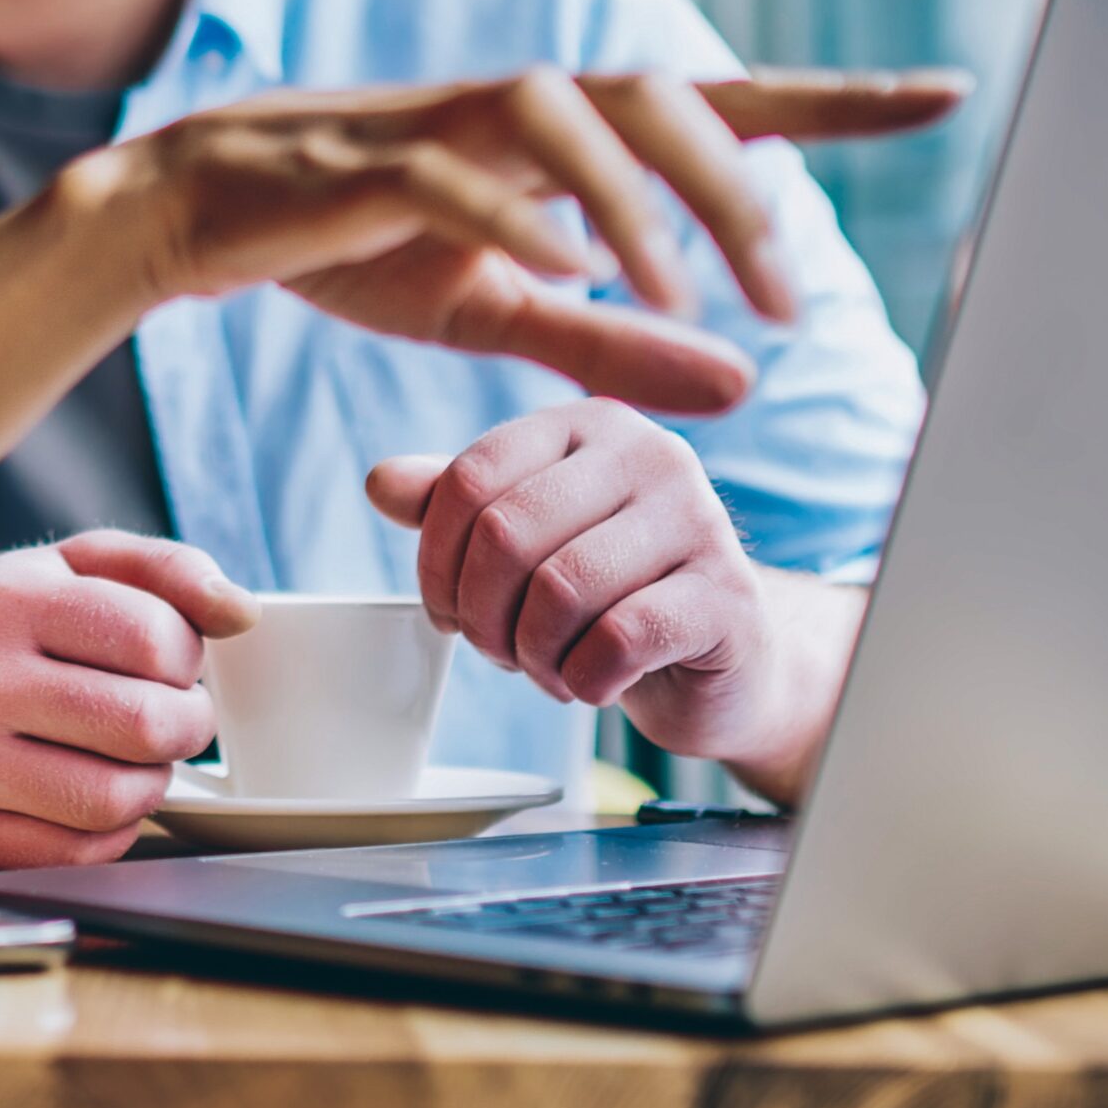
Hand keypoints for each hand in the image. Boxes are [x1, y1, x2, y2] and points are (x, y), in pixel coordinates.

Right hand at [0, 532, 255, 868]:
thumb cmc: (5, 630)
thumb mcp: (72, 568)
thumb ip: (165, 571)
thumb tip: (242, 612)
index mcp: (3, 597)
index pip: (150, 635)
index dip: (187, 657)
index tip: (174, 661)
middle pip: (141, 724)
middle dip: (187, 725)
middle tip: (177, 716)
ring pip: (114, 799)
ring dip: (154, 782)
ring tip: (138, 757)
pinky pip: (78, 853)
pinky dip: (112, 829)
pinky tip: (96, 794)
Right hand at [72, 67, 963, 414]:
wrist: (194, 215)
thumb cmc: (352, 248)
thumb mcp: (499, 310)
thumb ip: (616, 339)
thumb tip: (748, 383)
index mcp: (557, 138)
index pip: (714, 101)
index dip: (829, 98)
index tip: (944, 91)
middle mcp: (511, 108)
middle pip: (654, 92)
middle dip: (739, 184)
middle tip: (790, 299)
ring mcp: (435, 123)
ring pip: (562, 111)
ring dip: (639, 198)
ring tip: (685, 293)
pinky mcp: (359, 164)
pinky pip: (451, 172)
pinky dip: (517, 213)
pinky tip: (565, 267)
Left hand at [369, 404, 808, 777]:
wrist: (727, 658)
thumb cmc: (615, 591)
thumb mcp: (531, 538)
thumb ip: (458, 506)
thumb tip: (379, 482)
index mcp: (588, 424)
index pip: (471, 476)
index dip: (436, 559)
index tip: (445, 611)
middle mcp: (649, 453)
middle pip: (507, 534)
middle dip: (482, 614)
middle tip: (497, 650)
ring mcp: (700, 520)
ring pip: (559, 590)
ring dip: (531, 654)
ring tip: (546, 669)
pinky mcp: (728, 597)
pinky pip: (618, 640)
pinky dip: (583, 680)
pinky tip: (592, 684)